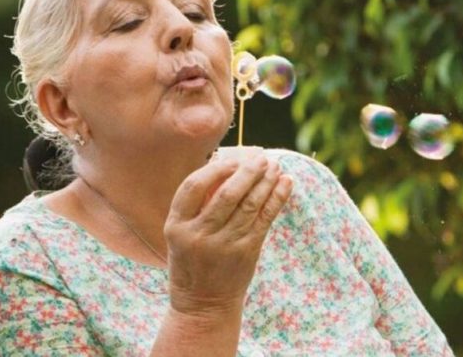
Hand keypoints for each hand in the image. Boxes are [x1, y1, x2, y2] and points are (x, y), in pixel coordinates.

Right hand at [163, 148, 293, 316]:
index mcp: (177, 226)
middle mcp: (200, 235)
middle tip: (260, 156)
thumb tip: (225, 166)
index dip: (214, 169)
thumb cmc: (191, 262)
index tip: (231, 159)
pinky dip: (277, 198)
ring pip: (250, 204)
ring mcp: (225, 244)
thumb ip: (195, 206)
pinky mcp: (247, 252)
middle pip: (227, 193)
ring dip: (266, 181)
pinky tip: (286, 183)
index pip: (193, 187)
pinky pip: (265, 219)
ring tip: (275, 165)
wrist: (203, 304)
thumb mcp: (178, 235)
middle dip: (247, 171)